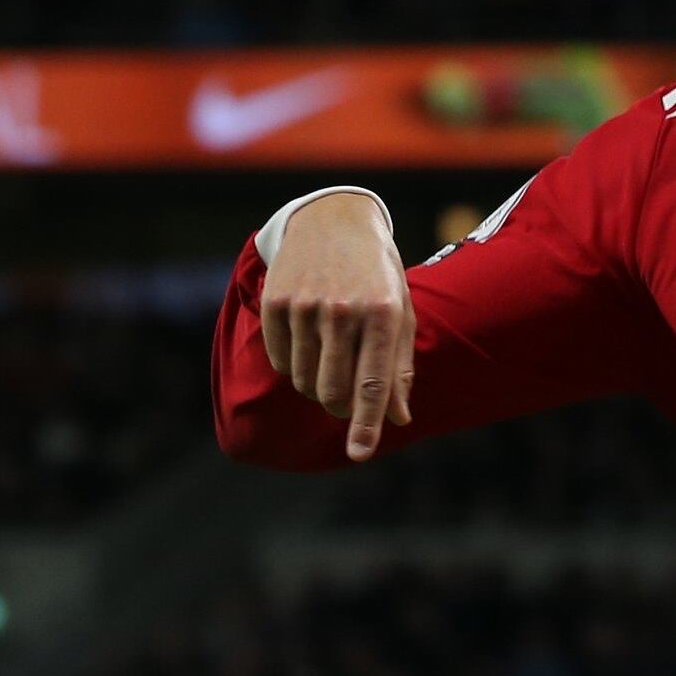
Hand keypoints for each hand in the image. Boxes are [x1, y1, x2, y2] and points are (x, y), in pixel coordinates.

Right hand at [260, 194, 415, 460]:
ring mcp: (304, 305)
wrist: (332, 220)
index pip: (373, 383)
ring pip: (305, 381)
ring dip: (318, 386)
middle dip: (340, 408)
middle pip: (333, 391)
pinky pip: (282, 361)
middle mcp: (342, 310)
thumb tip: (399, 419)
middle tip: (346, 401)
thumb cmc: (377, 274)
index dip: (366, 425)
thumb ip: (399, 368)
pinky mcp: (274, 302)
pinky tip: (308, 341)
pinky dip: (296, 366)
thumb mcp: (400, 313)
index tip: (360, 454)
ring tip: (331, 360)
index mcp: (382, 313)